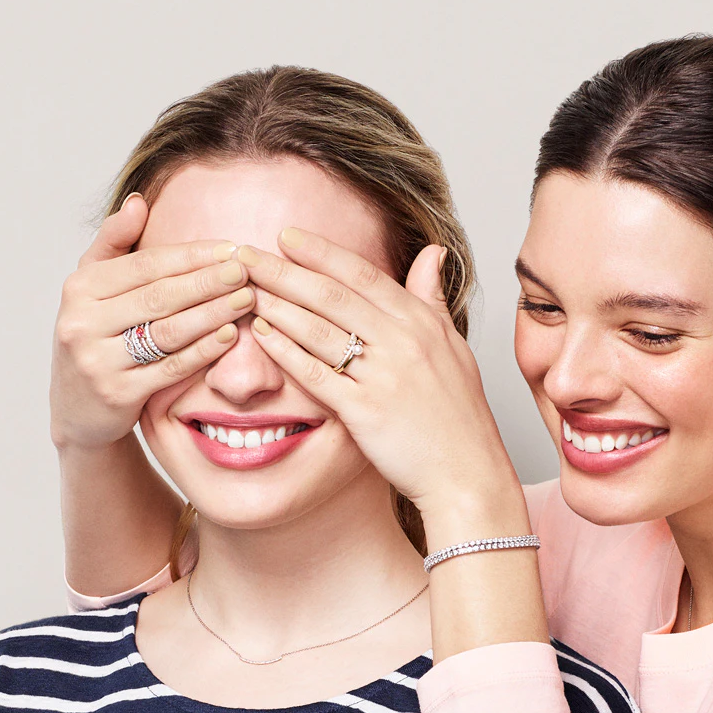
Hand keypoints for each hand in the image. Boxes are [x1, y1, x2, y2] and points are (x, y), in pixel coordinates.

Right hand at [48, 195, 254, 449]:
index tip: (231, 248)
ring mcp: (98, 360)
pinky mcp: (117, 394)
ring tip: (247, 299)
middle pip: (159, 295)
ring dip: (212, 313)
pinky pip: (171, 368)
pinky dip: (204, 351)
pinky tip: (230, 336)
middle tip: (246, 271)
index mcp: (80, 287)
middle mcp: (82, 321)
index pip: (145, 264)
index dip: (192, 256)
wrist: (77, 409)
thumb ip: (114, 244)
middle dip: (208, 281)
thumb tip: (140, 201)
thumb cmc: (96, 338)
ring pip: (167, 331)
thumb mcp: (92, 289)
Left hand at [239, 229, 520, 523]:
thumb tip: (432, 252)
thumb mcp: (454, 348)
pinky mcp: (365, 411)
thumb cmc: (460, 417)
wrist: (468, 475)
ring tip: (244, 290)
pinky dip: (285, 351)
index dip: (322, 253)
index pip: (364, 275)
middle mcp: (403, 342)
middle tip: (245, 255)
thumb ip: (433, 300)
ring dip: (277, 306)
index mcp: (422, 323)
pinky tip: (261, 335)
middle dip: (284, 271)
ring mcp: (384, 376)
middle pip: (333, 295)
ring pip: (319, 330)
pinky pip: (315, 373)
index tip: (287, 237)